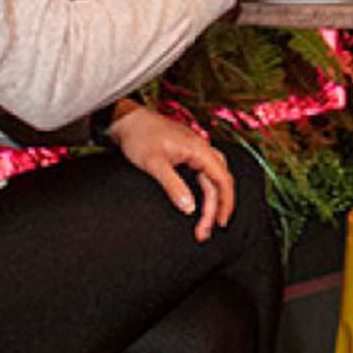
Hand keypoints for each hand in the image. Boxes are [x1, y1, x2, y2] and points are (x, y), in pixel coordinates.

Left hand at [105, 102, 234, 239]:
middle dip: (215, 208)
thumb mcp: (154, 164)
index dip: (225, 203)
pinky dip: (204, 191)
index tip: (220, 223)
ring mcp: (195, 151)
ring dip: (211, 200)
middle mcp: (201, 149)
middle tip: (204, 232)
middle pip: (218, 181)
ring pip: (212, 178)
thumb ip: (173, 186)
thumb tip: (189, 209)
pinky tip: (198, 203)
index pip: (223, 178)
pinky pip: (203, 174)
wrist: (127, 120)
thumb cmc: (139, 137)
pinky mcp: (187, 154)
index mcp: (199, 149)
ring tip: (204, 222)